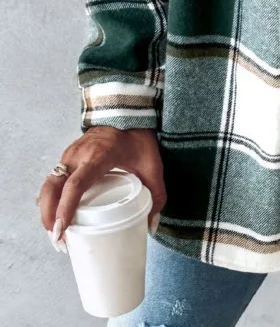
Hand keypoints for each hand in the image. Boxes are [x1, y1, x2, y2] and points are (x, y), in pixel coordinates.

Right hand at [37, 126, 165, 251]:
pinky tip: (59, 216)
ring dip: (47, 211)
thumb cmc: (138, 138)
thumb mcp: (152, 165)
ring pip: (48, 186)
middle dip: (49, 218)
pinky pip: (52, 181)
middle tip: (59, 241)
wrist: (128, 114)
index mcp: (97, 156)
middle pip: (52, 189)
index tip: (61, 231)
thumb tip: (152, 225)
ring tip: (58, 234)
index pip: (75, 185)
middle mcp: (77, 155)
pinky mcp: (67, 157)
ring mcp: (68, 155)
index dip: (65, 210)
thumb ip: (156, 195)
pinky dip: (50, 200)